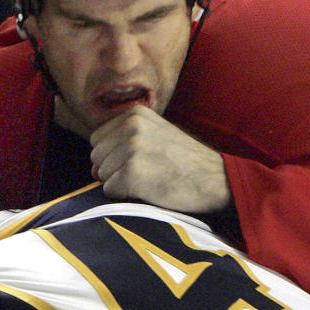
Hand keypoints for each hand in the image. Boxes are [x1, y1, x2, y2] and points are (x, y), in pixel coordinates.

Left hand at [89, 105, 229, 213]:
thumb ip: (123, 141)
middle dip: (112, 170)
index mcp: (135, 114)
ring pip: (101, 174)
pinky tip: (148, 189)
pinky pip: (110, 190)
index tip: (139, 159)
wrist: (216, 179)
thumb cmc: (185, 161)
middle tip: (144, 172)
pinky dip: (124, 195)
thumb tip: (92, 168)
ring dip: (119, 183)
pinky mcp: (133, 173)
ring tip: (148, 179)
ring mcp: (132, 149)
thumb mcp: (157, 133)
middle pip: (96, 156)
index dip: (113, 155)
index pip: (98, 139)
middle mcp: (131, 127)